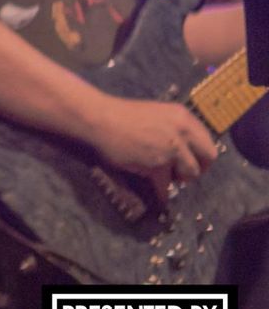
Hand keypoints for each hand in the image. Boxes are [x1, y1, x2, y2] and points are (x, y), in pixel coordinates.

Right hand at [86, 94, 216, 198]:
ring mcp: (170, 149)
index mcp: (183, 116)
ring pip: (189, 174)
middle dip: (197, 167)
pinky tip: (157, 194)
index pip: (208, 141)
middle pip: (208, 157)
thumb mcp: (157, 114)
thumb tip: (187, 149)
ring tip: (161, 176)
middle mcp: (182, 132)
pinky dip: (161, 193)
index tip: (192, 161)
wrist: (99, 119)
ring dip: (177, 178)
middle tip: (182, 173)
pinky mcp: (156, 165)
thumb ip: (174, 129)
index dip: (201, 154)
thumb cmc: (123, 115)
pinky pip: (166, 186)